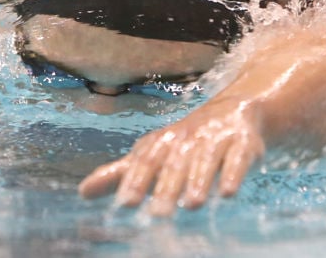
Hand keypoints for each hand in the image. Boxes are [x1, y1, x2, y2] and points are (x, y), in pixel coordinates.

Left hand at [78, 98, 263, 215]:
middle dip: (166, 187)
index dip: (135, 180)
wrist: (233, 112)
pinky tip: (227, 193)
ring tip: (192, 205)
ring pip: (205, 160)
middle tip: (156, 214)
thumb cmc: (184, 142)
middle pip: (174, 163)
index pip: (145, 161)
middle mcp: (186, 139)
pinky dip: (232, 173)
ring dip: (199, 181)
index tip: (124, 203)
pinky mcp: (242, 143)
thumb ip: (120, 174)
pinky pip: (237, 158)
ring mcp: (215, 139)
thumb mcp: (152, 154)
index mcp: (162, 143)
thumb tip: (83, 192)